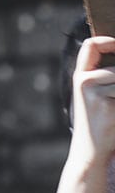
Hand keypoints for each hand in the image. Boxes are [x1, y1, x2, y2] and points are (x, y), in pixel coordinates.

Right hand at [70, 36, 114, 159]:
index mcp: (81, 77)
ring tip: (114, 108)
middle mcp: (84, 80)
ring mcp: (92, 90)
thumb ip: (109, 78)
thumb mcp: (100, 97)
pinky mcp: (103, 102)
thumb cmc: (101, 124)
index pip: (91, 46)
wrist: (91, 151)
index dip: (107, 41)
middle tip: (114, 96)